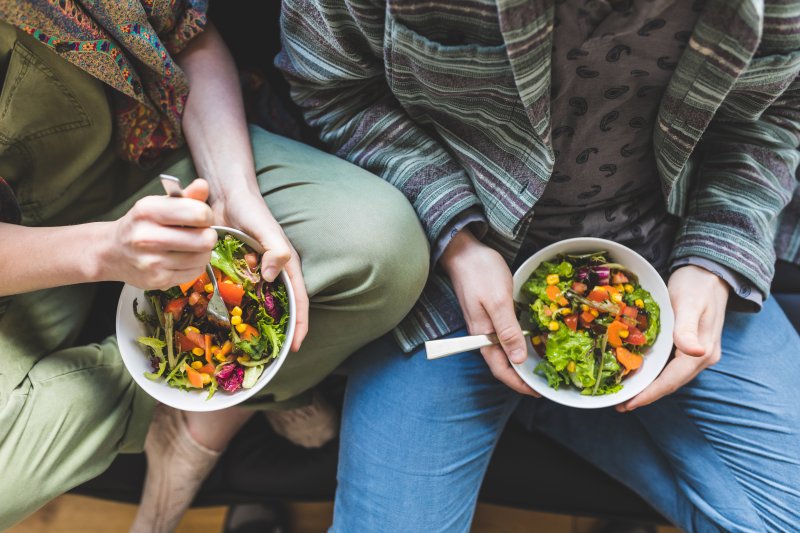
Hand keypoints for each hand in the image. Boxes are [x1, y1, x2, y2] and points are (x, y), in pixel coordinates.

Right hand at [104, 179, 216, 288]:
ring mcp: (152, 262)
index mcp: (147, 211)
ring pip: (203, 257)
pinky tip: (183, 259)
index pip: (198, 214)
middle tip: (200, 233)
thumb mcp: (159, 204)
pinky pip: (195, 272)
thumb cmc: (141, 225)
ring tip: (191, 246)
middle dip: (208, 235)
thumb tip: (203, 185)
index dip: (207, 215)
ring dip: (203, 251)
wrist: (111, 252)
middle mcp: (147, 237)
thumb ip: (185, 196)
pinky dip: (195, 265)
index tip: (201, 216)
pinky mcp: (158, 280)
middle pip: (205, 239)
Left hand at [210, 190, 308, 351]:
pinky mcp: (237, 272)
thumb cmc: (252, 210)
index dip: (300, 325)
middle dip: (278, 330)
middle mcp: (273, 274)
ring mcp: (255, 274)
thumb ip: (275, 249)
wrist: (227, 196)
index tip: (296, 347)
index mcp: (286, 266)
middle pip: (281, 307)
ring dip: (255, 322)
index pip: (299, 300)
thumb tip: (273, 277)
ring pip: (259, 304)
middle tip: (268, 354)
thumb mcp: (266, 229)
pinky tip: (223, 322)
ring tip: (246, 345)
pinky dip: (234, 308)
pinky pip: (238, 294)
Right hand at [441, 229, 537, 395]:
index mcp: (482, 335)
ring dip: (521, 360)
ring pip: (504, 350)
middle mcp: (483, 334)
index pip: (500, 369)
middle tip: (544, 381)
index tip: (537, 391)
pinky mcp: (490, 313)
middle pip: (502, 363)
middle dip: (521, 376)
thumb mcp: (498, 302)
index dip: (518, 383)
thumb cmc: (480, 273)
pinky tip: (530, 339)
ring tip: (541, 364)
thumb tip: (518, 360)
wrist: (464, 251)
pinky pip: (505, 335)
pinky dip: (518, 342)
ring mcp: (486, 324)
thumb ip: (507, 331)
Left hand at [618, 265, 728, 411]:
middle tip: (618, 402)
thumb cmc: (697, 285)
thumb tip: (694, 352)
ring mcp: (697, 352)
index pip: (671, 381)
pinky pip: (670, 365)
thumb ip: (687, 328)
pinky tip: (638, 372)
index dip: (649, 394)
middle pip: (670, 383)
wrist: (710, 271)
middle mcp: (702, 356)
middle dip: (645, 395)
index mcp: (701, 352)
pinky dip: (653, 372)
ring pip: (670, 376)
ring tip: (624, 392)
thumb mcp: (689, 303)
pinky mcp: (690, 345)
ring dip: (648, 386)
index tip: (627, 404)